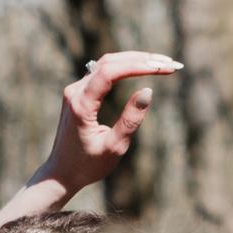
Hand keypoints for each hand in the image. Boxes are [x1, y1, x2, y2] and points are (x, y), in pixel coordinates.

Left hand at [40, 51, 180, 191]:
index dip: (137, 66)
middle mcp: (75, 92)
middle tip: (171, 64)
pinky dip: (125, 67)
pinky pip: (103, 71)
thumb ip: (130, 120)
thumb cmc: (88, 165)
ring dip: (135, 60)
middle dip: (142, 60)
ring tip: (162, 64)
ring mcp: (75, 90)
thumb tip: (148, 91)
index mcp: (81, 105)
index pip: (110, 72)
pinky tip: (144, 67)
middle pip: (110, 62)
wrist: (61, 173)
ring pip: (107, 63)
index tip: (162, 69)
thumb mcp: (114, 147)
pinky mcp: (79, 92)